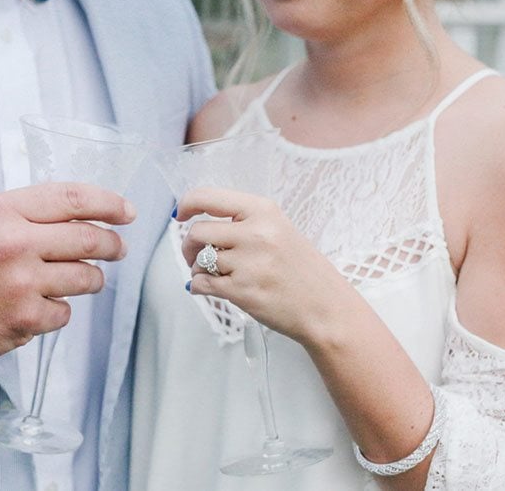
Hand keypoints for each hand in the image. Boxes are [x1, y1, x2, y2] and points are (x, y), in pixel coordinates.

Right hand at [0, 182, 134, 368]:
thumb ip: (31, 213)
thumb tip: (89, 215)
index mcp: (4, 210)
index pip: (73, 199)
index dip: (109, 203)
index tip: (127, 211)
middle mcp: (15, 243)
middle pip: (90, 240)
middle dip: (113, 245)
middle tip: (118, 248)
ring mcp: (21, 284)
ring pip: (86, 278)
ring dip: (91, 279)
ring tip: (81, 277)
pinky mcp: (23, 320)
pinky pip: (65, 312)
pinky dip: (59, 309)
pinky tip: (37, 305)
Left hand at [177, 187, 361, 344]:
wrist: (325, 307)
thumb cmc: (300, 269)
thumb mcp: (278, 229)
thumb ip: (242, 221)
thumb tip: (196, 220)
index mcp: (263, 211)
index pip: (207, 197)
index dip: (186, 205)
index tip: (180, 215)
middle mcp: (256, 233)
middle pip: (197, 232)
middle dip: (190, 246)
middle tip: (196, 256)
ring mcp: (249, 263)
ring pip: (198, 261)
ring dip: (199, 270)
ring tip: (215, 276)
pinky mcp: (242, 291)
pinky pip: (201, 284)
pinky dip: (199, 287)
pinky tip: (211, 288)